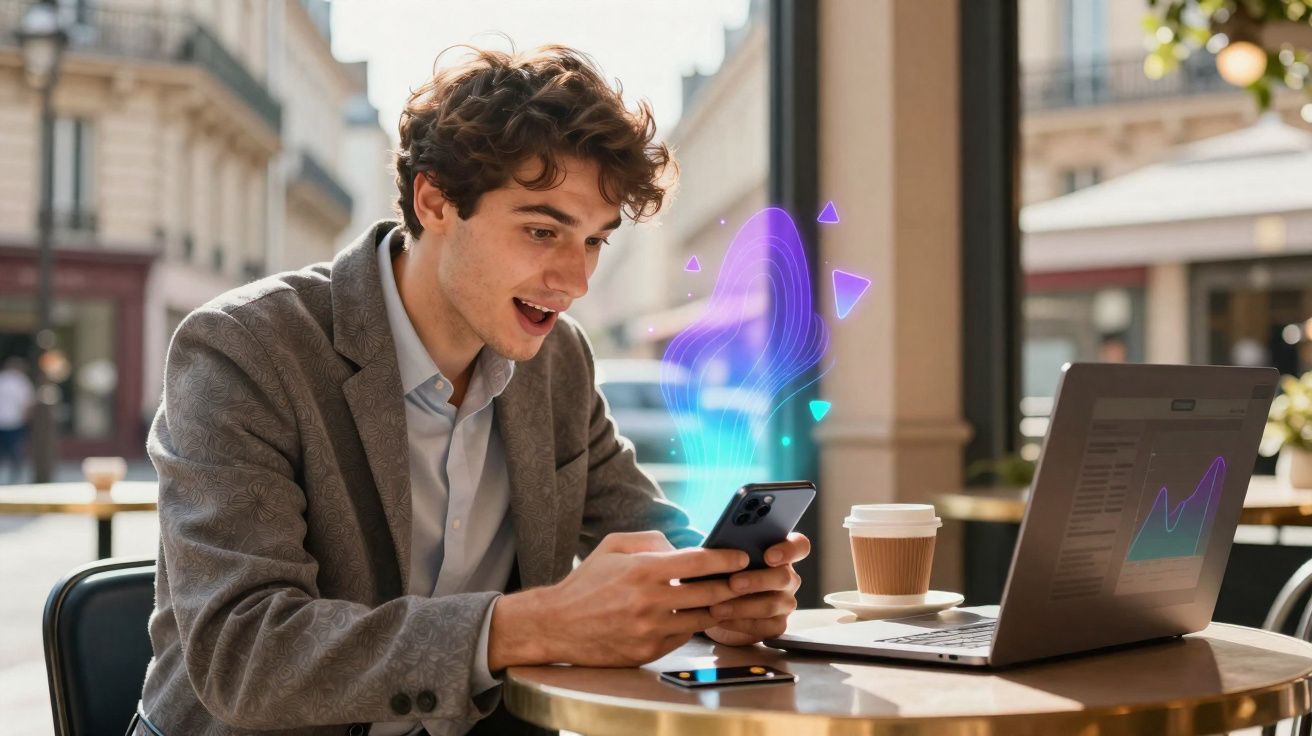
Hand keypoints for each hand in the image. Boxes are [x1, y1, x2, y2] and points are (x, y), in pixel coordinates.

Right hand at [488, 531, 748, 668]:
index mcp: (643, 570)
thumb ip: (651, 540)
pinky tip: (693, 615)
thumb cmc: (585, 583)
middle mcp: (649, 601)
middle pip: (709, 593)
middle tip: (744, 578)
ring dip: (717, 608)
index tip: (741, 556)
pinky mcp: (648, 651)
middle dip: (732, 585)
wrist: (556, 625)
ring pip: (702, 619)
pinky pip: (683, 637)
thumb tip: (682, 546)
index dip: (726, 559)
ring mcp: (650, 630)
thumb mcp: (613, 547)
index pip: (698, 562)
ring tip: (725, 598)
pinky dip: (691, 625)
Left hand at [703, 532, 809, 646]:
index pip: (799, 546)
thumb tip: (720, 546)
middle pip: (784, 577)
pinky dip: (740, 623)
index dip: (789, 550)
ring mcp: (786, 602)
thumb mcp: (725, 558)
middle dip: (757, 580)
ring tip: (717, 607)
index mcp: (781, 553)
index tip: (769, 556)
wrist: (716, 605)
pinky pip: (764, 626)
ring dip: (742, 606)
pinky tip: (722, 619)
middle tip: (733, 583)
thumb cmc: (722, 573)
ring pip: (771, 605)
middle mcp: (788, 577)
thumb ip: (730, 549)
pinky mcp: (778, 624)